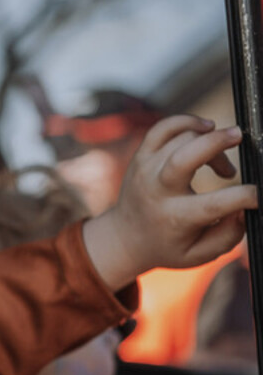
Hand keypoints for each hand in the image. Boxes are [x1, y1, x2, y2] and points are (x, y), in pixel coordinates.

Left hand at [83, 115, 257, 291]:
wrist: (125, 238)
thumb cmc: (169, 246)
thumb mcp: (199, 253)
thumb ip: (227, 235)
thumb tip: (245, 209)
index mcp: (175, 219)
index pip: (214, 205)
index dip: (244, 196)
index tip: (258, 193)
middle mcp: (158, 191)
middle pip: (184, 157)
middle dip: (215, 142)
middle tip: (240, 136)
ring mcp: (146, 169)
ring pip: (181, 139)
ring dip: (211, 143)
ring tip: (222, 166)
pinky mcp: (141, 156)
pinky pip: (162, 128)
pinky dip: (186, 121)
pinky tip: (205, 128)